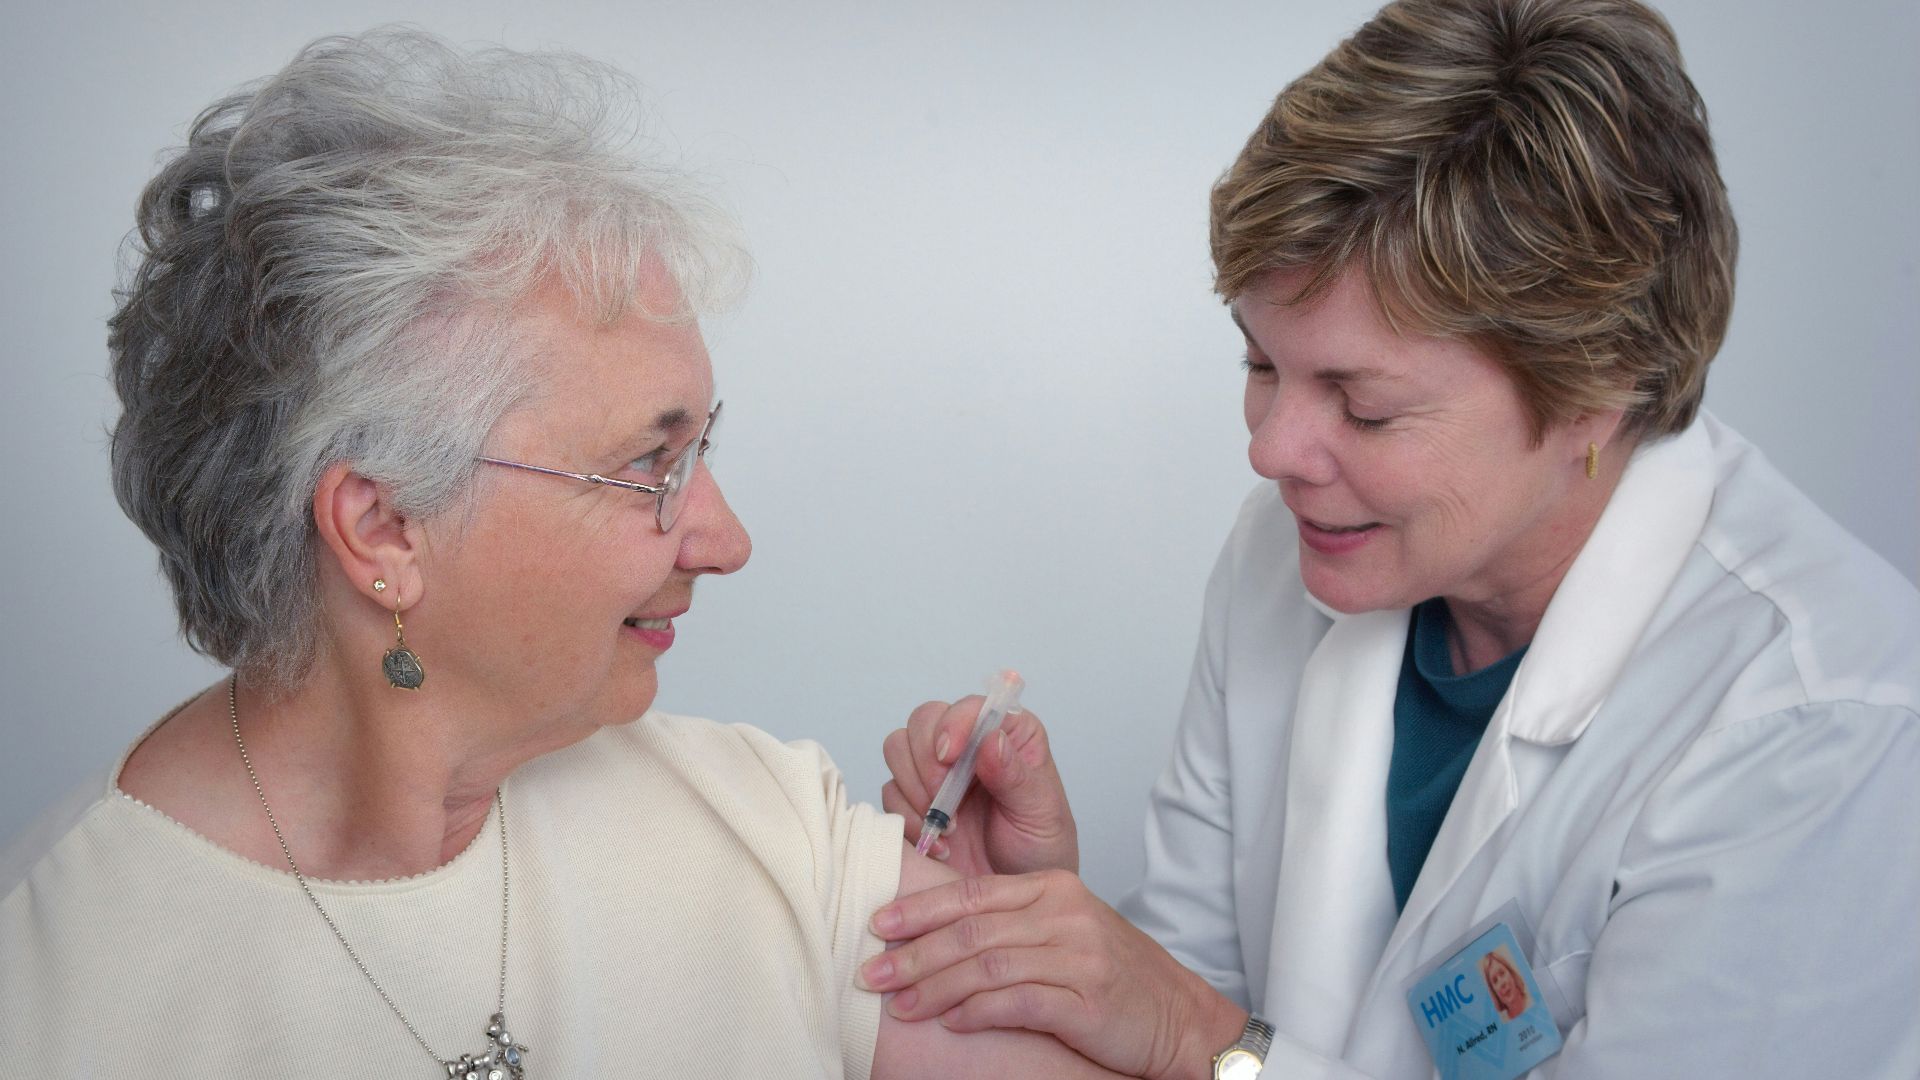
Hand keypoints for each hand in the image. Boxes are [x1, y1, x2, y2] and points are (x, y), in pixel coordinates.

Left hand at [859, 870, 1246, 1079]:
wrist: (1178, 1015)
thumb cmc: (1112, 975)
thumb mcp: (1061, 931)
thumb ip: (1008, 924)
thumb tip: (934, 933)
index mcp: (1053, 888)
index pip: (972, 892)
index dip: (920, 908)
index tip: (878, 924)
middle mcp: (1064, 914)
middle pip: (972, 930)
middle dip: (914, 952)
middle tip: (871, 970)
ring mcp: (1078, 956)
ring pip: (987, 966)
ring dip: (935, 987)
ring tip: (900, 1005)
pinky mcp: (1087, 1000)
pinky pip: (1018, 1002)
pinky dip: (977, 1012)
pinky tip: (950, 1022)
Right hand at [881, 696, 1078, 876]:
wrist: (1014, 901)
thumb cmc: (1041, 850)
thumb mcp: (1041, 813)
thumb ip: (1016, 777)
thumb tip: (992, 739)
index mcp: (1009, 734)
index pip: (971, 707)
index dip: (955, 723)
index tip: (950, 756)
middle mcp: (969, 745)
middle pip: (924, 720)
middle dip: (927, 760)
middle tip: (944, 800)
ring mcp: (937, 772)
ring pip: (898, 747)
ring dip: (914, 787)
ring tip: (948, 827)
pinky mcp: (913, 801)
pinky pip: (890, 792)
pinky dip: (908, 818)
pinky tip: (939, 845)